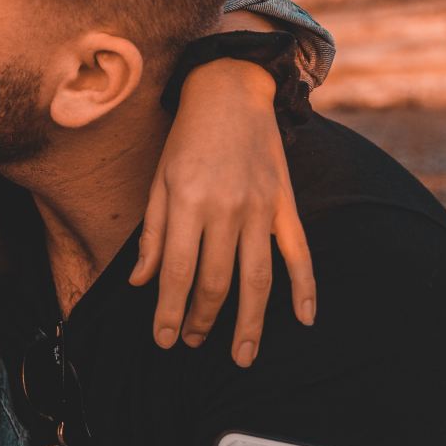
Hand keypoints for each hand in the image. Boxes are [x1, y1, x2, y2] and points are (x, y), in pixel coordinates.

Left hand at [132, 58, 314, 364]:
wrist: (231, 91)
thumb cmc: (187, 139)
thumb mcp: (159, 181)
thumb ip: (153, 235)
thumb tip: (141, 283)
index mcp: (188, 202)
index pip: (178, 273)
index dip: (170, 312)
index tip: (164, 340)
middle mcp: (226, 208)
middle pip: (216, 282)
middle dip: (203, 321)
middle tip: (193, 343)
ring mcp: (261, 208)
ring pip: (257, 279)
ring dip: (250, 323)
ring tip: (242, 354)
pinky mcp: (284, 204)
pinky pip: (299, 254)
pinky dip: (305, 288)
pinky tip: (304, 319)